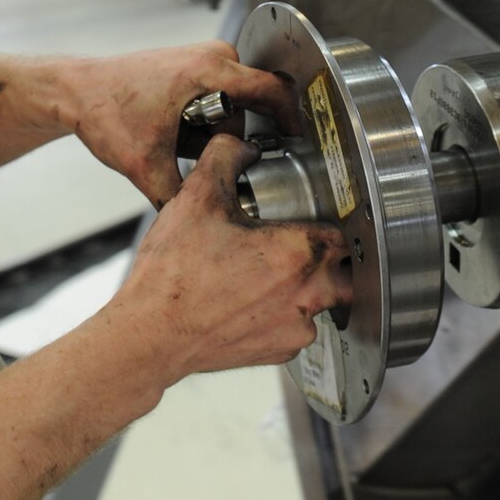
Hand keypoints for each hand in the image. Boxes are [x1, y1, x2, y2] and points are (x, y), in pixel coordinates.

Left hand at [66, 39, 302, 210]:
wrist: (75, 91)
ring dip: (220, 129)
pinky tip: (180, 134)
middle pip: (253, 102)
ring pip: (234, 103)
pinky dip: (207, 119)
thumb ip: (179, 195)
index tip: (299, 140)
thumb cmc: (104, 110)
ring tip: (183, 145)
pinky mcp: (192, 66)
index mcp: (207, 71)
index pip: (272, 89)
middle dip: (240, 134)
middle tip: (222, 159)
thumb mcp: (144, 163)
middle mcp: (211, 55)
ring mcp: (201, 57)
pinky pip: (219, 97)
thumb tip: (204, 221)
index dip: (291, 117)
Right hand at [114, 134, 350, 382]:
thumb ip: (225, 156)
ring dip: (305, 287)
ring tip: (267, 272)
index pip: (345, 234)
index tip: (317, 215)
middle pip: (347, 273)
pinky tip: (251, 299)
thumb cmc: (174, 275)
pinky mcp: (279, 352)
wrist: (151, 334)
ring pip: (321, 303)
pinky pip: (296, 328)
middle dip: (331, 258)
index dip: (334, 220)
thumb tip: (241, 147)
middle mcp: (306, 295)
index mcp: (298, 254)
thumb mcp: (196, 197)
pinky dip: (282, 314)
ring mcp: (294, 329)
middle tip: (299, 244)